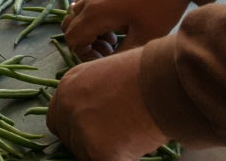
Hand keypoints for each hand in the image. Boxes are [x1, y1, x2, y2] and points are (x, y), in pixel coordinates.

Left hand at [47, 48, 168, 160]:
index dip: (74, 128)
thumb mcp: (109, 74)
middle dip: (88, 142)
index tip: (93, 132)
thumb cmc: (148, 73)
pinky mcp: (98, 152)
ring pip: (85, 154)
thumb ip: (94, 95)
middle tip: (114, 138)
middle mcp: (68, 106)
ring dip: (104, 152)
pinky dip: (120, 159)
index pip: (59, 118)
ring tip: (130, 137)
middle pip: (68, 138)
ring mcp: (80, 129)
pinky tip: (133, 149)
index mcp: (69, 85)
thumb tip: (97, 114)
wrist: (166, 80)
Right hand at [62, 0, 188, 60]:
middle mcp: (89, 1)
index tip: (106, 59)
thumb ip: (123, 54)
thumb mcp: (146, 36)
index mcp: (96, 14)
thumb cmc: (160, 5)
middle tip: (109, 50)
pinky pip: (85, 5)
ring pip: (75, 15)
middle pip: (69, 27)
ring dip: (87, 30)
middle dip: (84, 43)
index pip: (73, 40)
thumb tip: (111, 66)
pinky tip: (115, 24)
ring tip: (113, 38)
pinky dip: (91, 19)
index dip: (84, 55)